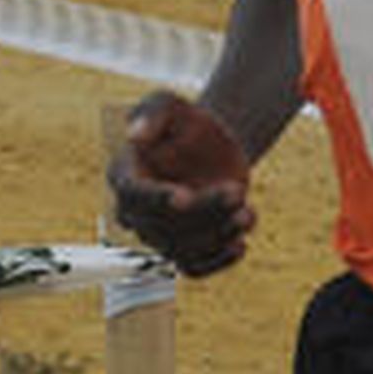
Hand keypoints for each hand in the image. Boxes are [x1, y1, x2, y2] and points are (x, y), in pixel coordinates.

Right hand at [108, 91, 253, 276]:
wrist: (213, 146)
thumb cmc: (185, 123)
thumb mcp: (169, 105)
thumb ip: (152, 113)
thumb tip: (136, 133)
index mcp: (124, 175)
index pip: (133, 195)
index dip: (156, 199)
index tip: (184, 197)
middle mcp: (135, 212)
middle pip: (163, 225)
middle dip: (204, 212)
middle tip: (237, 191)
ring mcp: (158, 235)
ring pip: (182, 249)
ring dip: (218, 235)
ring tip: (248, 213)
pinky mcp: (183, 249)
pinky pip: (195, 268)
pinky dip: (217, 263)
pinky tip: (240, 245)